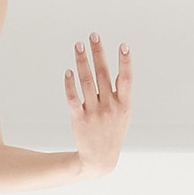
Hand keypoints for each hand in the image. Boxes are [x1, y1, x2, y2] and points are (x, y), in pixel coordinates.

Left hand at [64, 32, 131, 177]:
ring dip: (82, 62)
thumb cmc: (113, 132)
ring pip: (86, 82)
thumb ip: (121, 93)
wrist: (100, 158)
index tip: (123, 45)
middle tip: (93, 35)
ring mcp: (94, 113)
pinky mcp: (79, 119)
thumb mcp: (124, 115)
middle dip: (98, 53)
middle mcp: (110, 107)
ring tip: (78, 45)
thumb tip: (120, 68)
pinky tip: (68, 71)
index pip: (126, 79)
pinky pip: (73, 98)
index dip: (125, 62)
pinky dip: (70, 84)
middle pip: (103, 74)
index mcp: (124, 105)